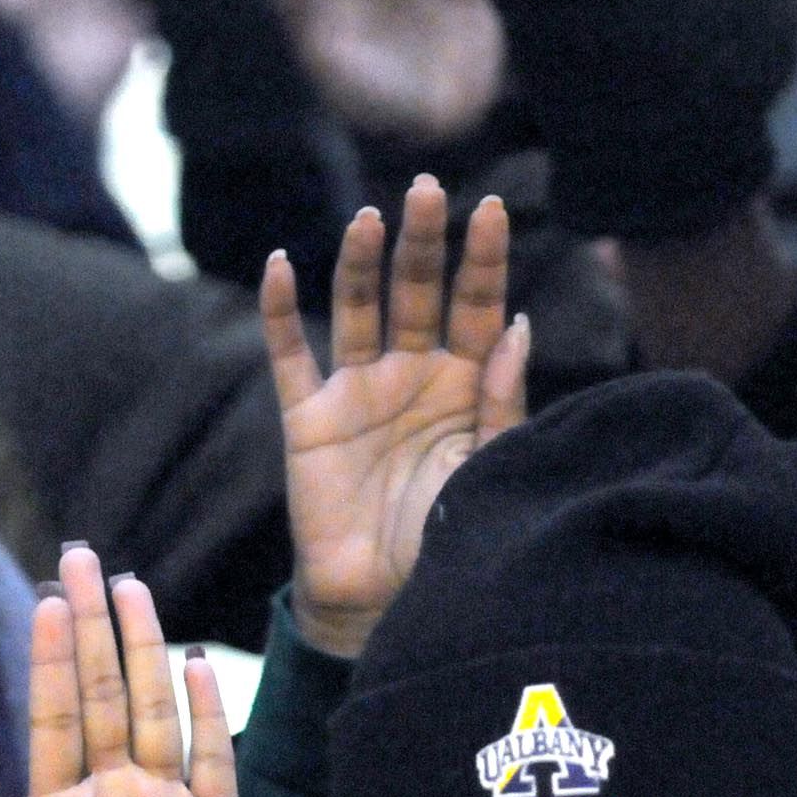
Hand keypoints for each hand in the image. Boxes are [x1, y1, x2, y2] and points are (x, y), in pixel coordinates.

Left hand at [0, 547, 244, 796]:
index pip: (56, 719)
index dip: (53, 660)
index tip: (45, 601)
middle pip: (105, 695)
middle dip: (92, 628)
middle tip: (82, 559)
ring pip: (155, 710)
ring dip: (143, 649)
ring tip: (131, 589)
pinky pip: (213, 757)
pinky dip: (205, 709)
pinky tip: (193, 661)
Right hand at [264, 177, 530, 658]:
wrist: (383, 605)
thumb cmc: (448, 540)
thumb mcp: (488, 470)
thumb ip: (503, 403)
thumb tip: (518, 324)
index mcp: (465, 385)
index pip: (477, 307)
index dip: (483, 259)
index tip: (492, 207)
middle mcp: (411, 376)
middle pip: (417, 294)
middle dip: (423, 243)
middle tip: (427, 191)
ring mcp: (357, 392)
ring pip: (356, 310)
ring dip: (360, 263)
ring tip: (369, 219)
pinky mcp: (307, 419)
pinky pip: (289, 356)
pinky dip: (280, 311)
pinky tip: (278, 264)